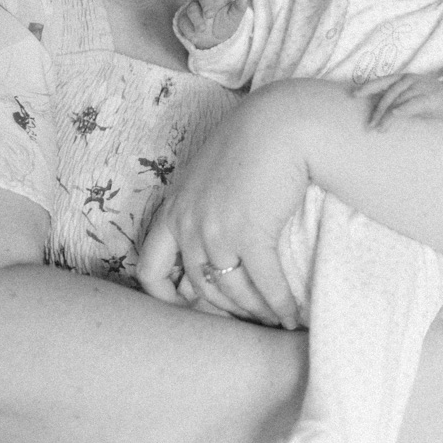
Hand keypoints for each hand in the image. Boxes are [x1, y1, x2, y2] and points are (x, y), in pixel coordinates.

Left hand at [137, 84, 306, 328]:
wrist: (278, 124)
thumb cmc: (249, 143)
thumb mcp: (207, 175)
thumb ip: (199, 207)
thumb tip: (212, 242)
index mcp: (173, 212)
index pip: (149, 271)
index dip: (166, 299)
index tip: (190, 308)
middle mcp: (189, 226)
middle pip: (202, 288)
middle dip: (227, 310)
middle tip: (248, 317)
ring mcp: (218, 232)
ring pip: (234, 291)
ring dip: (256, 311)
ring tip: (273, 319)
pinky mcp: (251, 234)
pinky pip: (265, 284)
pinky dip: (280, 305)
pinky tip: (292, 316)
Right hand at [175, 0, 248, 49]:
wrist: (213, 39)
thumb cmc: (225, 23)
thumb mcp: (233, 18)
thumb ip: (238, 8)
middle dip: (206, 6)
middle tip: (209, 15)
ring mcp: (193, 8)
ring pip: (192, 9)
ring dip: (196, 19)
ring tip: (202, 30)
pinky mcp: (184, 19)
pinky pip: (183, 21)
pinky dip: (188, 29)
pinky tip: (194, 37)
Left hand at [356, 73, 442, 130]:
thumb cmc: (432, 101)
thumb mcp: (412, 98)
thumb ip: (397, 101)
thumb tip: (380, 114)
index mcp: (404, 79)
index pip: (382, 81)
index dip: (368, 87)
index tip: (354, 95)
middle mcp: (410, 80)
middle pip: (388, 94)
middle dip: (377, 110)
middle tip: (369, 124)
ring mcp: (419, 88)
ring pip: (398, 101)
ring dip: (386, 116)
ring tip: (379, 129)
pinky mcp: (429, 98)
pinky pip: (412, 104)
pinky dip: (402, 109)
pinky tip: (394, 116)